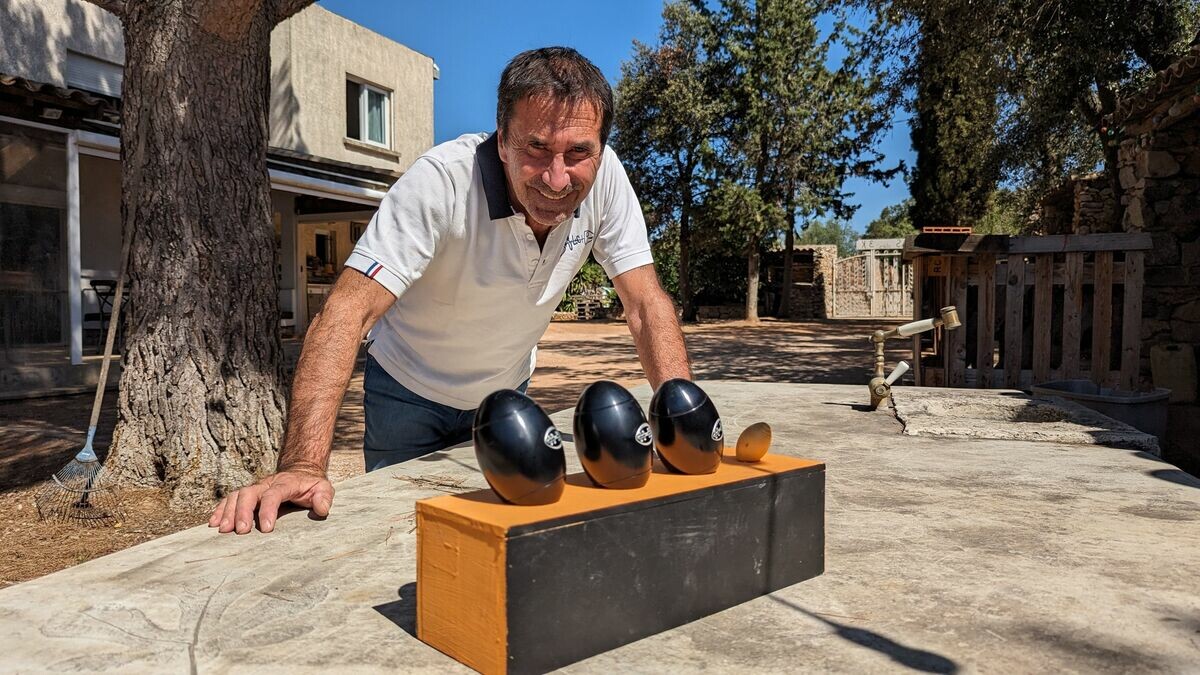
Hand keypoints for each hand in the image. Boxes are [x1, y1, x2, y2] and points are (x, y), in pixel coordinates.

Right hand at [208, 469, 333, 533]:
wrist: (300, 473)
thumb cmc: (311, 485)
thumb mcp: (323, 488)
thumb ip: (324, 497)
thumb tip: (322, 509)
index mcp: (285, 484)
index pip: (274, 494)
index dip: (268, 510)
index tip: (266, 529)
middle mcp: (266, 484)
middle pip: (249, 493)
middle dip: (243, 512)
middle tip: (240, 531)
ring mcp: (255, 488)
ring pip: (236, 496)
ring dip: (228, 512)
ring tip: (223, 530)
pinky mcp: (247, 494)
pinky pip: (230, 499)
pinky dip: (220, 510)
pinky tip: (213, 524)